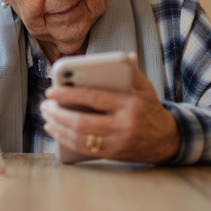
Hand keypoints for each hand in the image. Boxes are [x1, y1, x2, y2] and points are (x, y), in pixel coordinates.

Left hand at [40, 53, 180, 163]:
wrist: (166, 141)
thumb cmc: (150, 110)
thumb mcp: (146, 89)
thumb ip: (133, 72)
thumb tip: (127, 56)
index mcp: (129, 105)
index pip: (94, 99)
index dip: (70, 95)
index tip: (51, 91)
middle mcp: (122, 125)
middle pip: (82, 122)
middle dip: (58, 113)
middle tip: (45, 105)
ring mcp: (116, 143)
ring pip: (79, 137)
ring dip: (58, 127)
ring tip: (46, 116)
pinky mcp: (111, 154)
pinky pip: (82, 149)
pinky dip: (65, 140)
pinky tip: (54, 130)